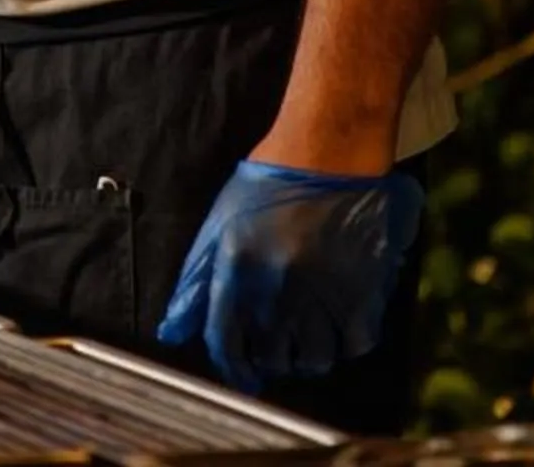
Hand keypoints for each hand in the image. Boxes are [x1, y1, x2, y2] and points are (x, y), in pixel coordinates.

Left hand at [156, 160, 422, 395]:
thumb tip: (171, 334)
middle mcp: (278, 291)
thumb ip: (193, 287)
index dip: (233, 368)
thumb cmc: (267, 187)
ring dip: (308, 356)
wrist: (328, 156)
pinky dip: (346, 343)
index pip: (226, 344)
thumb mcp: (218, 229)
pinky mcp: (363, 292)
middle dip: (271, 359)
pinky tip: (337, 326)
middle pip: (272, 357)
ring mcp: (323, 294)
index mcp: (236, 273)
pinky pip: (355, 344)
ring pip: (315, 359)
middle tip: (277, 344)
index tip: (243, 377)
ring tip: (306, 336)